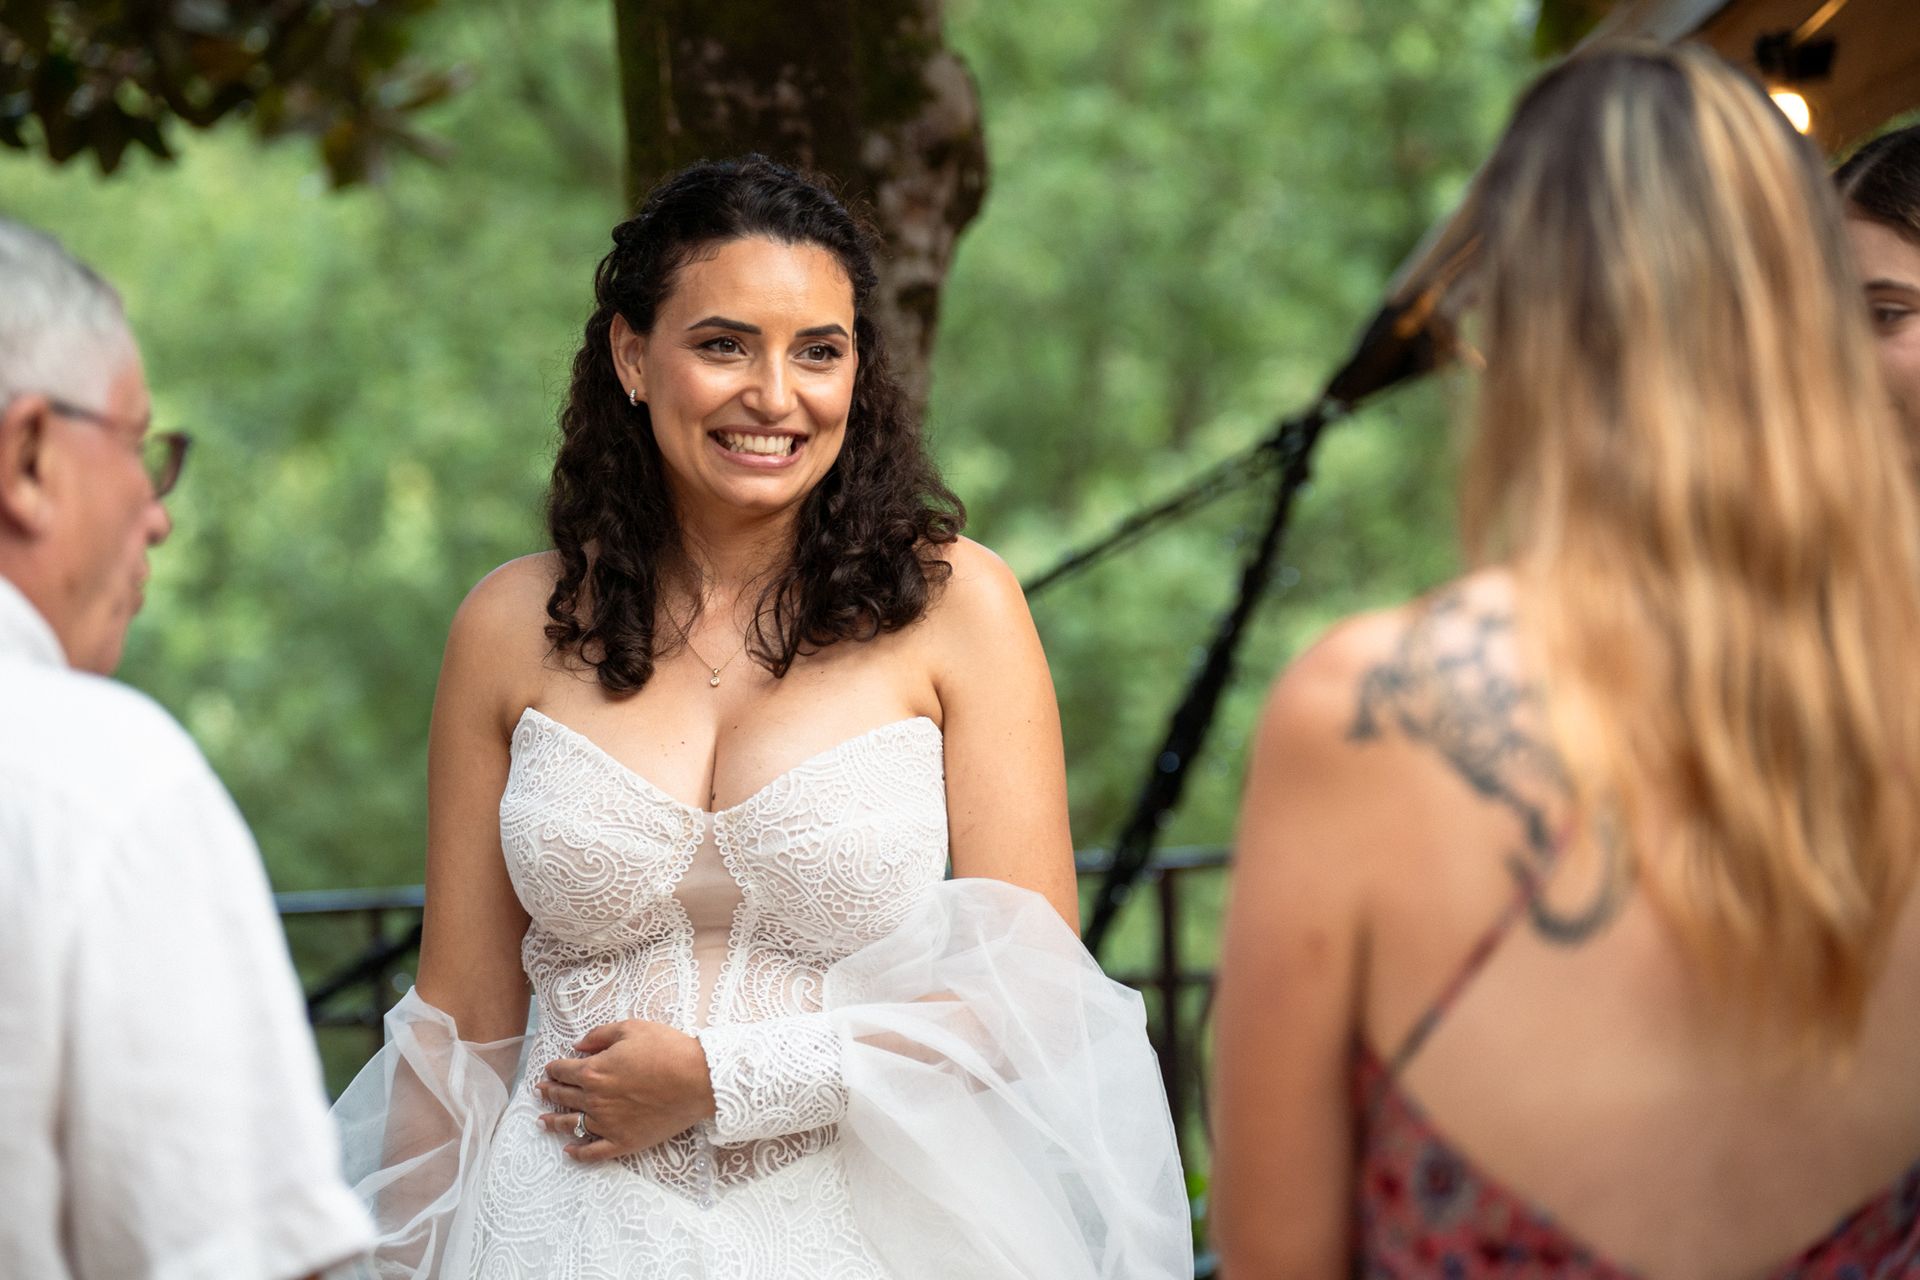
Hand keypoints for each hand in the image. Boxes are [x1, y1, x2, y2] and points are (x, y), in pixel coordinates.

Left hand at [535, 1019, 717, 1162]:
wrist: (698, 1080)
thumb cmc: (667, 1050)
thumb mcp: (632, 1028)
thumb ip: (600, 1035)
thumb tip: (578, 1046)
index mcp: (594, 1071)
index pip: (563, 1070)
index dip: (553, 1068)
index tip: (550, 1069)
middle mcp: (594, 1099)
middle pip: (563, 1096)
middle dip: (549, 1092)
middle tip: (541, 1091)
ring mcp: (607, 1124)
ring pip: (572, 1125)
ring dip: (554, 1122)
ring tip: (543, 1121)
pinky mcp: (623, 1142)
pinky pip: (594, 1152)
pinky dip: (579, 1154)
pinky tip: (569, 1151)